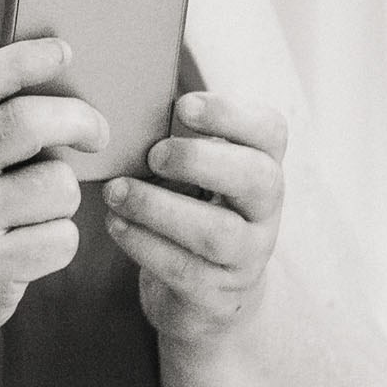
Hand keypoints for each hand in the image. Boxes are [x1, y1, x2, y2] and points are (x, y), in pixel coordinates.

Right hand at [0, 38, 109, 346]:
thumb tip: (74, 90)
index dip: (22, 60)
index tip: (64, 51)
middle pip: (25, 124)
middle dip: (77, 120)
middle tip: (98, 133)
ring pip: (57, 186)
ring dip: (66, 196)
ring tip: (39, 209)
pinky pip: (62, 239)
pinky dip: (61, 240)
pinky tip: (32, 246)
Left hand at [105, 89, 286, 342]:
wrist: (202, 297)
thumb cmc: (188, 210)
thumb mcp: (192, 172)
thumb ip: (173, 135)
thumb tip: (121, 89)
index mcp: (261, 166)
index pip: (271, 132)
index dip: (231, 114)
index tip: (182, 105)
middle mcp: (265, 211)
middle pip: (258, 179)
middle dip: (200, 160)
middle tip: (152, 153)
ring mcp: (248, 257)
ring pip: (218, 232)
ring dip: (159, 207)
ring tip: (116, 192)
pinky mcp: (219, 297)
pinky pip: (185, 271)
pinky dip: (144, 244)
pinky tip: (116, 224)